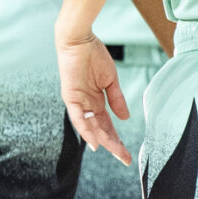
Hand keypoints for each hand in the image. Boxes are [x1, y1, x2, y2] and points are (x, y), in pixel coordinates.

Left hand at [58, 34, 130, 164]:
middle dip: (112, 145)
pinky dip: (86, 129)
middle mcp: (86, 105)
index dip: (116, 139)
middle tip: (124, 159)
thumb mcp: (110, 80)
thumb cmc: (93, 55)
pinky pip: (78, 117)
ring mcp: (78, 102)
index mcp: (95, 101)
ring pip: (90, 127)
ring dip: (102, 141)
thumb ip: (117, 99)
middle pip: (100, 130)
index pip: (107, 125)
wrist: (80, 39)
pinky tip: (94, 142)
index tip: (126, 153)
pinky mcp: (70, 96)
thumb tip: (125, 118)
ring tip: (115, 152)